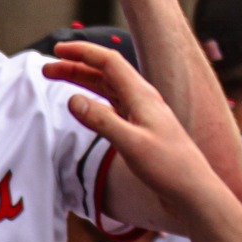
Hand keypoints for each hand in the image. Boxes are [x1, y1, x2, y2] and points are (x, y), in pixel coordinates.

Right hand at [46, 40, 234, 218]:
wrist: (193, 192)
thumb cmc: (169, 168)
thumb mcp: (131, 144)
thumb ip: (101, 121)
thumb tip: (72, 99)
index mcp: (142, 96)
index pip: (109, 62)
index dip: (82, 52)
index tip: (57, 50)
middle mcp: (142, 100)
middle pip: (104, 73)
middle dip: (75, 66)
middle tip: (47, 69)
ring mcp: (141, 115)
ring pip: (107, 89)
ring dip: (82, 82)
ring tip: (58, 81)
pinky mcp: (140, 130)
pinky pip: (112, 106)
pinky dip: (93, 100)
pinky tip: (84, 106)